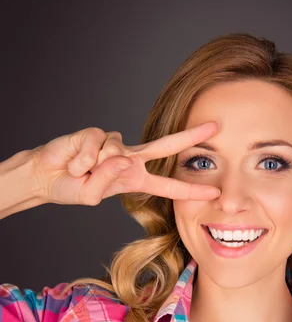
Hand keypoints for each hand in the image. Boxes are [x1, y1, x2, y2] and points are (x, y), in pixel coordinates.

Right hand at [30, 122, 220, 204]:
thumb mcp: (92, 194)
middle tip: (215, 127)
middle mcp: (129, 159)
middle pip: (165, 145)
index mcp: (135, 179)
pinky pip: (96, 145)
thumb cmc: (72, 186)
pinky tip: (74, 161)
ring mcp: (115, 145)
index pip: (167, 185)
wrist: (45, 175)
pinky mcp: (96, 133)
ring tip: (80, 172)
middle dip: (190, 137)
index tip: (214, 193)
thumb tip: (122, 157)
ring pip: (116, 154)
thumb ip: (108, 180)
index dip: (190, 190)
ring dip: (94, 168)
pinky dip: (82, 158)